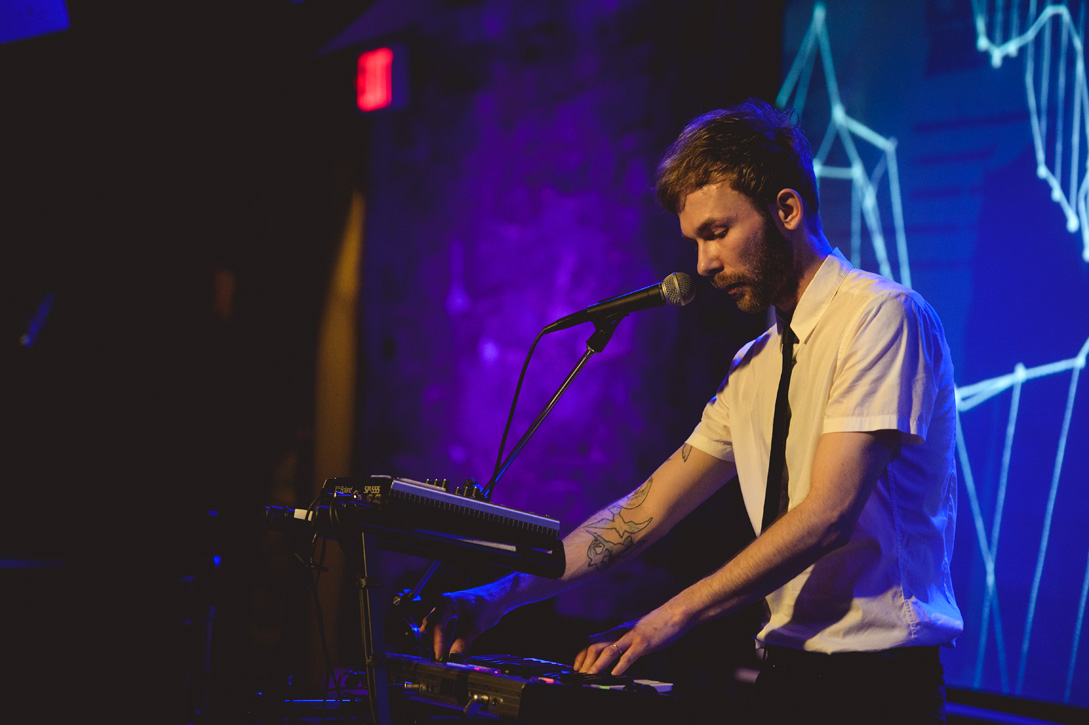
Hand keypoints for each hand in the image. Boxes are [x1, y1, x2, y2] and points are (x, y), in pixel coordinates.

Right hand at [420, 587, 506, 660]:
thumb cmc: (488, 605)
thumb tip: (454, 658)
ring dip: (436, 639)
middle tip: (442, 657)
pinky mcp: (449, 611)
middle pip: (431, 626)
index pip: (437, 626)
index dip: (438, 643)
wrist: (498, 597)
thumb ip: (462, 643)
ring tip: (443, 652)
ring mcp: (445, 606)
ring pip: (433, 625)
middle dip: (435, 642)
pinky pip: (438, 624)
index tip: (440, 657)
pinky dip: (440, 635)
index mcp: (447, 602)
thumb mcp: (475, 628)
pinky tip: (443, 643)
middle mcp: (443, 603)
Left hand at [572, 604, 692, 675]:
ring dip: (597, 665)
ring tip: (590, 675)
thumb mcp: (635, 632)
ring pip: (608, 650)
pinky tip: (615, 674)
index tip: (576, 666)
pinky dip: (620, 666)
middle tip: (580, 675)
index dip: (581, 654)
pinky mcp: (644, 643)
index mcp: (618, 630)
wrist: (675, 613)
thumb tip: (616, 655)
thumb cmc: (657, 624)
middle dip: (585, 662)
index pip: (592, 640)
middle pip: (595, 646)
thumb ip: (624, 642)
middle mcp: (621, 632)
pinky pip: (629, 655)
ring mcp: (632, 637)